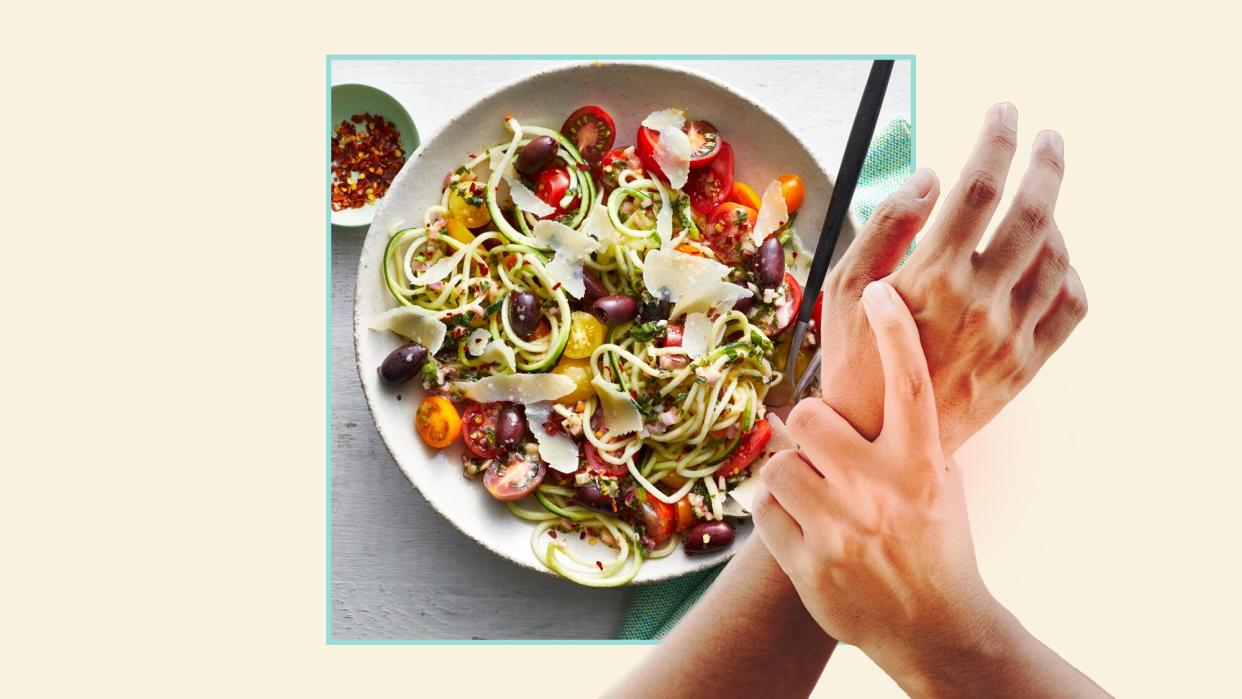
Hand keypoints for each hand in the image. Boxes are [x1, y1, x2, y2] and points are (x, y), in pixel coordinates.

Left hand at [757, 281, 996, 684]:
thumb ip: (913, 433)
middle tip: (823, 449)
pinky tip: (804, 526)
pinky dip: (776, 512)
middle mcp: (882, 491)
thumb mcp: (943, 483)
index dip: (895, 332)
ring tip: (815, 494)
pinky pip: (763, 508)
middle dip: (809, 429)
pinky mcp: (807, 563)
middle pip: (809, 415)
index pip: (910, 383)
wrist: (934, 627)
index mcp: (923, 466)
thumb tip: (889, 370)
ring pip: (777, 462)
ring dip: (789, 473)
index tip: (880, 291)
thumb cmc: (937, 543)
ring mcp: (841, 529)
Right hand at [818, 104, 1086, 450]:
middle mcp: (979, 301)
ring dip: (1055, 217)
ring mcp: (1010, 335)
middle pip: (1034, 210)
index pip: (978, 187)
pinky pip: (1070, 305)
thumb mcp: (844, 287)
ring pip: (1056, 255)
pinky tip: (1049, 261)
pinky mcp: (1027, 364)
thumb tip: (928, 176)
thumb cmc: (855, 359)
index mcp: (931, 276)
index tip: (1002, 112)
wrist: (880, 440)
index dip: (995, 139)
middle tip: (1047, 138)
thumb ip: (885, 226)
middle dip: (1045, 163)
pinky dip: (1068, 272)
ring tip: (1039, 203)